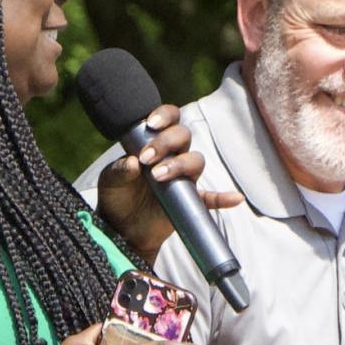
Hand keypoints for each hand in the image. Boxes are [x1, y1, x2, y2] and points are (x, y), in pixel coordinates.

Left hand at [94, 105, 242, 261]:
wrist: (121, 228)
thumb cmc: (116, 196)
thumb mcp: (110, 182)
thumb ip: (119, 170)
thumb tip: (133, 163)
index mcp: (154, 143)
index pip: (169, 119)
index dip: (165, 116)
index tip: (151, 124)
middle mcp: (173, 155)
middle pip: (184, 136)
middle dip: (167, 142)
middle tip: (147, 159)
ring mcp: (183, 178)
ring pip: (195, 161)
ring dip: (180, 165)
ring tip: (159, 176)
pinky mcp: (190, 201)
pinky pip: (211, 199)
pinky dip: (223, 198)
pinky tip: (234, 199)